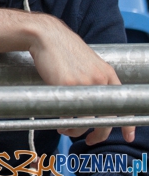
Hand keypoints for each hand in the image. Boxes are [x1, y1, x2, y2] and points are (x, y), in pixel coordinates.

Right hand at [29, 18, 133, 144]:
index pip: (124, 105)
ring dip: (76, 130)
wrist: (47, 36)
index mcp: (108, 75)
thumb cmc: (63, 49)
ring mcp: (83, 83)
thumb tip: (94, 101)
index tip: (127, 137)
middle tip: (90, 139)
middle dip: (98, 134)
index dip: (127, 125)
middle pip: (106, 118)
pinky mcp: (65, 85)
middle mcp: (99, 81)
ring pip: (86, 119)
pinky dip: (64, 122)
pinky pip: (68, 113)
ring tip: (67, 130)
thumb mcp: (89, 63)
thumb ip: (96, 80)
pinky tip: (60, 123)